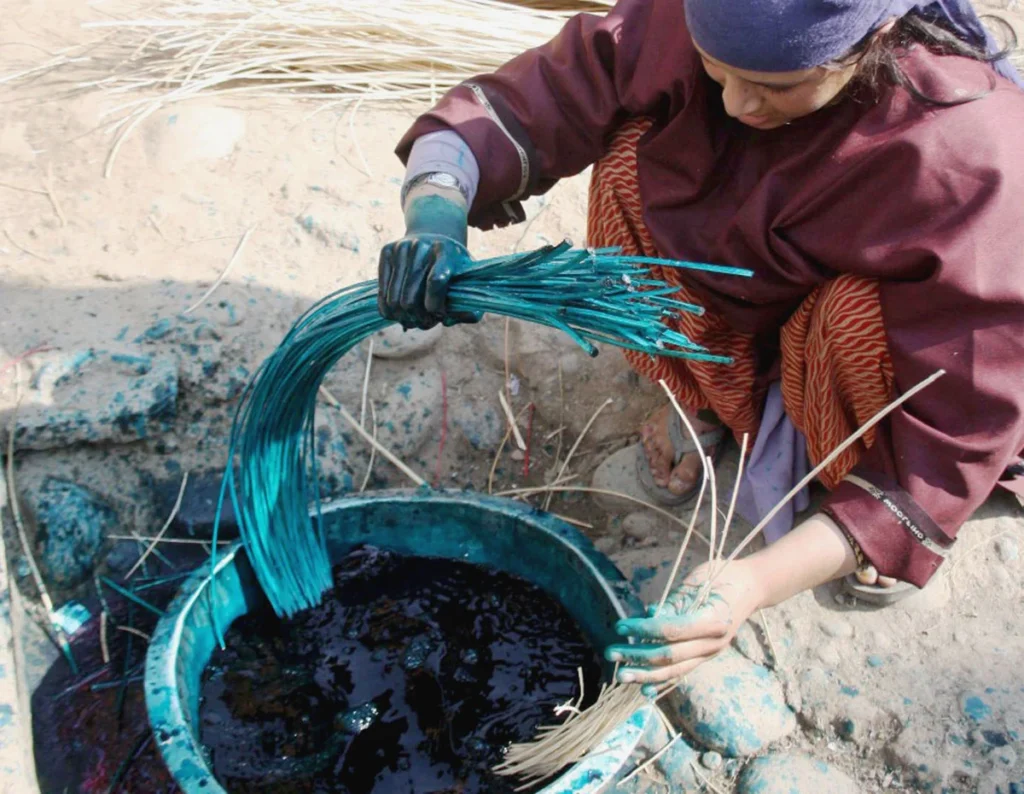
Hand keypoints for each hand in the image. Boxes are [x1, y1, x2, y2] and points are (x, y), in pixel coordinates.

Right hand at [378, 234, 479, 329]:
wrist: (432, 238)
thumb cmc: (453, 268)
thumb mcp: (468, 284)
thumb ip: (469, 309)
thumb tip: (447, 321)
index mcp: (447, 252)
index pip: (436, 281)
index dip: (435, 305)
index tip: (440, 314)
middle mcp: (422, 246)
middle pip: (410, 298)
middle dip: (419, 318)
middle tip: (428, 322)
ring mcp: (402, 248)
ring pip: (394, 300)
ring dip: (405, 318)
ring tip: (415, 319)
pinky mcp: (387, 251)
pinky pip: (381, 294)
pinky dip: (390, 311)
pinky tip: (401, 313)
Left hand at [605, 558, 765, 694]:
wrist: (752, 587)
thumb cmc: (722, 576)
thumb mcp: (696, 581)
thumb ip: (674, 603)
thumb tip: (648, 617)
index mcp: (713, 620)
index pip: (671, 630)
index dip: (643, 629)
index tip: (620, 625)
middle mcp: (714, 642)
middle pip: (669, 655)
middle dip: (637, 656)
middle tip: (611, 653)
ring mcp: (711, 652)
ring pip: (675, 670)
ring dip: (645, 674)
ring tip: (621, 675)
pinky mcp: (706, 656)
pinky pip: (682, 671)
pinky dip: (662, 680)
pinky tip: (644, 689)